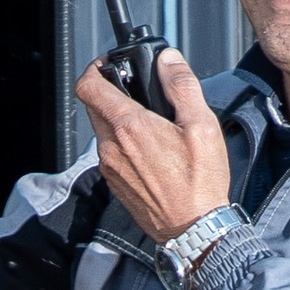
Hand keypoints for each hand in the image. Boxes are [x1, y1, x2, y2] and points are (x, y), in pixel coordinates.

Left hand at [74, 46, 229, 242]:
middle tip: (138, 94)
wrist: (194, 230)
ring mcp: (110, 168)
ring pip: (102, 131)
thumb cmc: (200, 184)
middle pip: (94, 106)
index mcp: (129, 127)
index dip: (95, 68)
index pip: (88, 86)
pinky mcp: (115, 184)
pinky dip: (123, 144)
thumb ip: (181, 86)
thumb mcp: (201, 125)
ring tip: (151, 124)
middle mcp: (111, 148)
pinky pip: (110, 153)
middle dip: (111, 93)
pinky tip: (150, 150)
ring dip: (119, 121)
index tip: (109, 65)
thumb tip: (168, 60)